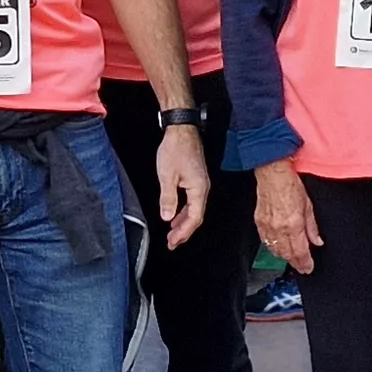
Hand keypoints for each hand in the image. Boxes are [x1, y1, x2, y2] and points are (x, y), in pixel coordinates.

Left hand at [153, 126, 208, 248]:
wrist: (181, 128)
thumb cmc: (175, 148)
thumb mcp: (167, 175)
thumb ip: (168, 198)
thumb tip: (167, 217)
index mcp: (199, 189)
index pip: (194, 218)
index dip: (183, 232)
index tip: (173, 242)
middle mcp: (204, 187)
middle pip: (196, 216)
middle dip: (184, 231)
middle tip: (172, 242)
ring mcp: (201, 182)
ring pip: (194, 209)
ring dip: (183, 222)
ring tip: (173, 232)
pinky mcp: (196, 178)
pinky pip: (193, 200)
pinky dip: (184, 211)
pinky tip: (175, 214)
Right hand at [254, 160, 317, 275]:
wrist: (273, 173)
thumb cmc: (291, 184)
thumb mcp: (308, 205)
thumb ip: (312, 226)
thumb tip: (317, 241)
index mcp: (293, 225)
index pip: (300, 252)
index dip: (305, 263)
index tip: (308, 268)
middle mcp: (279, 228)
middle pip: (287, 254)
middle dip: (295, 263)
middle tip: (301, 267)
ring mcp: (268, 226)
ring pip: (276, 249)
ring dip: (284, 257)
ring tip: (292, 260)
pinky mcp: (259, 222)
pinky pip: (266, 241)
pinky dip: (273, 247)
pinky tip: (277, 248)